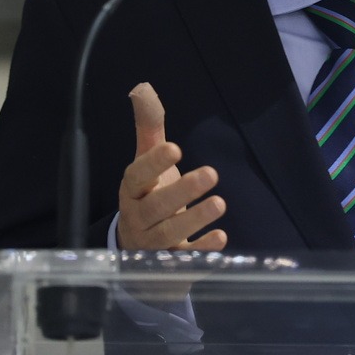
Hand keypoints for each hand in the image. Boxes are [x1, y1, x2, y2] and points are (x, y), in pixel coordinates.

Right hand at [116, 83, 226, 250]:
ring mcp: (153, 244)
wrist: (140, 251)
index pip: (137, 175)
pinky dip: (203, 249)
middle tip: (212, 173)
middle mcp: (138, 218)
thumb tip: (143, 90)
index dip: (154, 163)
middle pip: (156, 206)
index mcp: (132, 190)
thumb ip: (149, 130)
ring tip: (220, 202)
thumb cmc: (149, 198)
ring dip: (195, 219)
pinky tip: (221, 238)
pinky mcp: (170, 265)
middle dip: (182, 190)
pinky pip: (185, 259)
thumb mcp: (148, 167)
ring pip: (170, 233)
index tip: (175, 148)